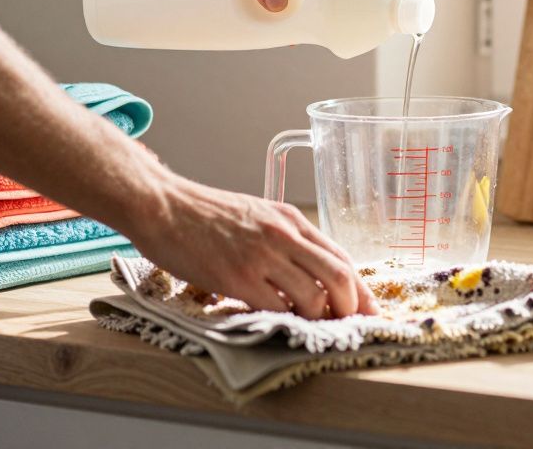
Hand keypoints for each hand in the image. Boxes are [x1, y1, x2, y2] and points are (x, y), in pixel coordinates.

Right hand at [132, 175, 376, 318]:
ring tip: (309, 327)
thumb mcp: (257, 215)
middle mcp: (283, 235)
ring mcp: (261, 256)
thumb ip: (284, 239)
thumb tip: (308, 271)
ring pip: (314, 297)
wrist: (163, 206)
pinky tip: (280, 324)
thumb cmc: (204, 214)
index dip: (361, 289)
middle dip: (351, 308)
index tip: (369, 310)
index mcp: (291, 219)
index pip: (341, 257)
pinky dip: (285, 322)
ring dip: (318, 319)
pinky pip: (276, 308)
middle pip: (339, 277)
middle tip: (346, 325)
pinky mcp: (238, 277)